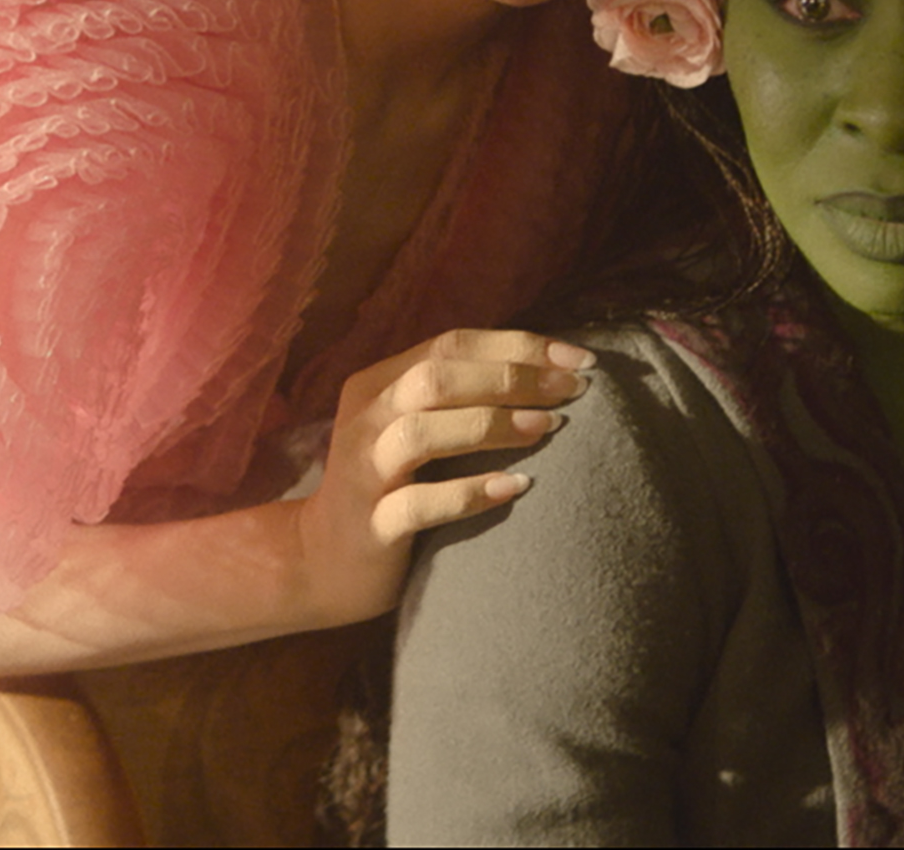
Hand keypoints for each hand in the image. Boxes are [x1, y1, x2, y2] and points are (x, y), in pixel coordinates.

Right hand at [292, 328, 591, 624]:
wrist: (323, 560)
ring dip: (492, 425)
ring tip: (550, 427)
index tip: (579, 359)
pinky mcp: (371, 525)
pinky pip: (419, 504)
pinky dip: (470, 492)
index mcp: (377, 384)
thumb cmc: (390, 487)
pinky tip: (518, 487)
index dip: (518, 345)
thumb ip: (455, 398)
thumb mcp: (410, 427)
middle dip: (513, 378)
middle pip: (436, 377)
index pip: (450, 344)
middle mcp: (365, 419)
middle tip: (574, 392)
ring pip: (422, 433)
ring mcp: (364, 472)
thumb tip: (548, 372)